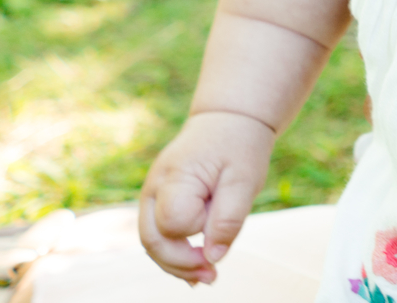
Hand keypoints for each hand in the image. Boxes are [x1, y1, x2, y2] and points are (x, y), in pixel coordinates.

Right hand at [138, 110, 274, 284]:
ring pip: (152, 241)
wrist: (230, 118)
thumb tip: (212, 259)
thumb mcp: (244, 180)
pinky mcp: (159, 199)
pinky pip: (159, 232)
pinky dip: (174, 252)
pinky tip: (195, 267)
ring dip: (175, 264)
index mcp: (174, 177)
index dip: (197, 231)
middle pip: (152, 240)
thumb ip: (228, 219)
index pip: (174, 222)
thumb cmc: (240, 147)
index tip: (220, 223)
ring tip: (205, 278)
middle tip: (212, 277)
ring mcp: (152, 193)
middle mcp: (154, 187)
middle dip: (180, 264)